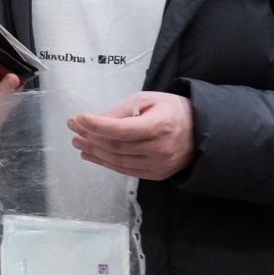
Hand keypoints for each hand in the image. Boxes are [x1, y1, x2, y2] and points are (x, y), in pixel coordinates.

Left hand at [69, 91, 194, 180]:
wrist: (200, 131)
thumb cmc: (171, 110)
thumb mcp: (148, 99)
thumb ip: (122, 110)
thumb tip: (95, 119)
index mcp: (159, 126)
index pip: (121, 130)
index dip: (97, 125)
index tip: (78, 118)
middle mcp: (160, 149)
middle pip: (117, 146)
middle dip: (90, 137)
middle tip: (73, 128)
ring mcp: (159, 165)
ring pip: (119, 161)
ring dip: (94, 152)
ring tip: (78, 142)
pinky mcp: (157, 174)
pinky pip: (126, 170)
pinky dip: (106, 163)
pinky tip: (91, 155)